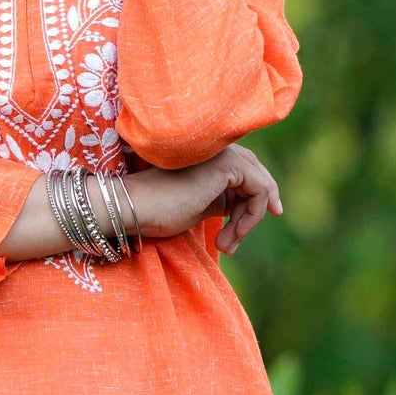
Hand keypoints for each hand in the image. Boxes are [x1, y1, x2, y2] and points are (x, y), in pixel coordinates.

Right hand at [124, 145, 281, 254]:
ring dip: (249, 220)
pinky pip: (260, 190)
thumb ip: (221, 201)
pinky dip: (253, 215)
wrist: (135, 207)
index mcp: (208, 156)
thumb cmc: (158, 211)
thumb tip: (242, 208)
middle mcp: (217, 149)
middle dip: (254, 211)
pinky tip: (233, 232)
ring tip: (225, 245)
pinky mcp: (227, 164)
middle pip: (256, 176)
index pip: (244, 174)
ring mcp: (223, 153)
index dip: (251, 202)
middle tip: (234, 242)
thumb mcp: (198, 206)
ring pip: (260, 186)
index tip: (241, 233)